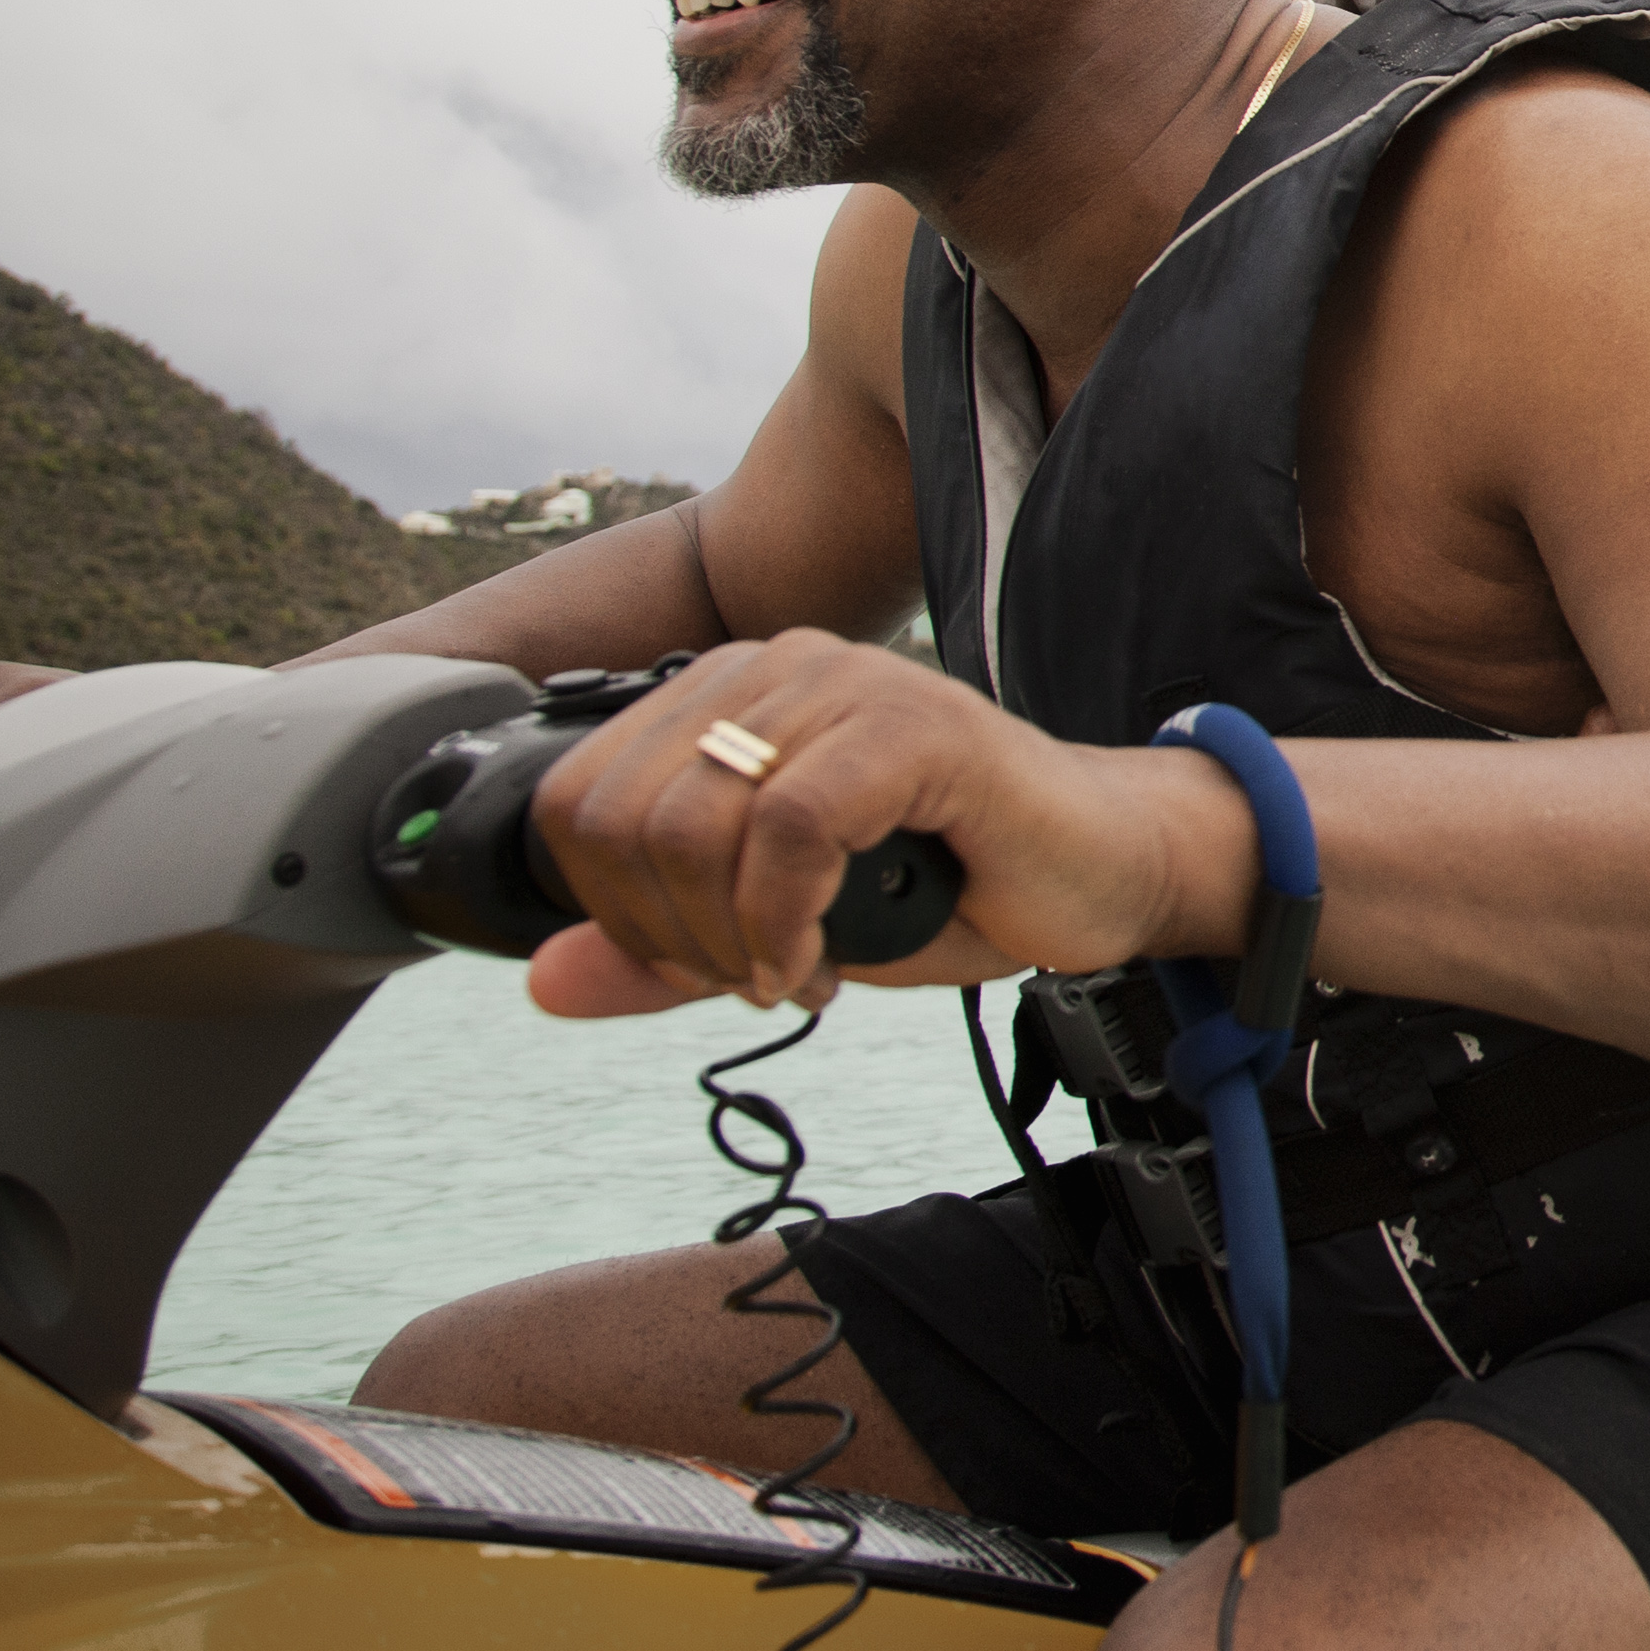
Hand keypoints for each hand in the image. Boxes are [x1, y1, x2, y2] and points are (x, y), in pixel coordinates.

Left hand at [518, 631, 1246, 1019]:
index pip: (578, 801)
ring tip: (793, 968)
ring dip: (727, 938)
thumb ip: (665, 948)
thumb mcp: (781, 927)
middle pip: (620, 817)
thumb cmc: (959, 883)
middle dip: (665, 935)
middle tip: (748, 976)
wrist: (1107, 870)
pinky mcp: (914, 726)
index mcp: (733, 695)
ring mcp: (849, 685)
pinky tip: (821, 961)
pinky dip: (786, 923)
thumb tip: (542, 982)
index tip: (694, 963)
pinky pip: (789, 829)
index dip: (610, 911)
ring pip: (694, 822)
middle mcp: (780, 668)